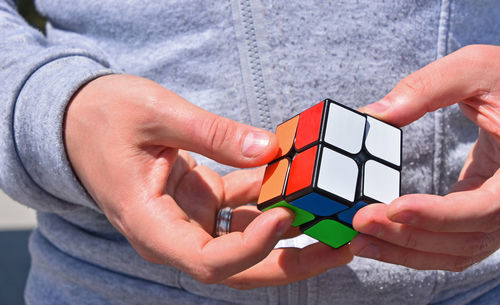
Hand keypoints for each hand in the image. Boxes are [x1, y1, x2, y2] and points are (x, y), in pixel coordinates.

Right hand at [64, 74, 351, 288]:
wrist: (79, 118)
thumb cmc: (103, 118)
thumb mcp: (155, 115)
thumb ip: (211, 134)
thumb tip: (268, 149)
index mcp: (151, 225)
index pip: (206, 262)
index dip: (251, 249)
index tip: (285, 216)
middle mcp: (174, 232)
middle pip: (238, 266)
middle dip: (290, 261)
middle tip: (338, 245)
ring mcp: (191, 218)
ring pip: (247, 238)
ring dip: (290, 227)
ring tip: (335, 212)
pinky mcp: (203, 200)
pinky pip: (244, 204)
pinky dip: (272, 193)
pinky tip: (302, 176)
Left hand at [350, 44, 499, 270]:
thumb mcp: (476, 69)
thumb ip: (427, 88)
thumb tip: (373, 115)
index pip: (483, 209)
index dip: (438, 214)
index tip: (394, 208)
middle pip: (462, 239)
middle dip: (407, 235)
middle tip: (359, 222)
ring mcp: (498, 215)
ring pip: (454, 251)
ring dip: (404, 250)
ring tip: (358, 240)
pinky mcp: (479, 213)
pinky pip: (450, 242)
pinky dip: (415, 245)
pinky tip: (380, 236)